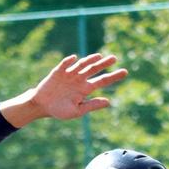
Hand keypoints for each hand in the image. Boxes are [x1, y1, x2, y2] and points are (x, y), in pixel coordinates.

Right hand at [0, 53, 127, 127]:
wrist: (42, 107)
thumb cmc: (60, 110)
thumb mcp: (77, 111)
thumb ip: (92, 105)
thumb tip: (108, 102)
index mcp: (85, 89)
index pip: (102, 80)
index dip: (113, 76)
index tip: (125, 72)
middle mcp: (79, 79)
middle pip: (94, 69)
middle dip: (104, 64)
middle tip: (114, 58)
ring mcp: (69, 74)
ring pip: (81, 65)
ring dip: (89, 60)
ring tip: (98, 57)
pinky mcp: (58, 72)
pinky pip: (64, 65)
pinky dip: (68, 62)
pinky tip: (74, 59)